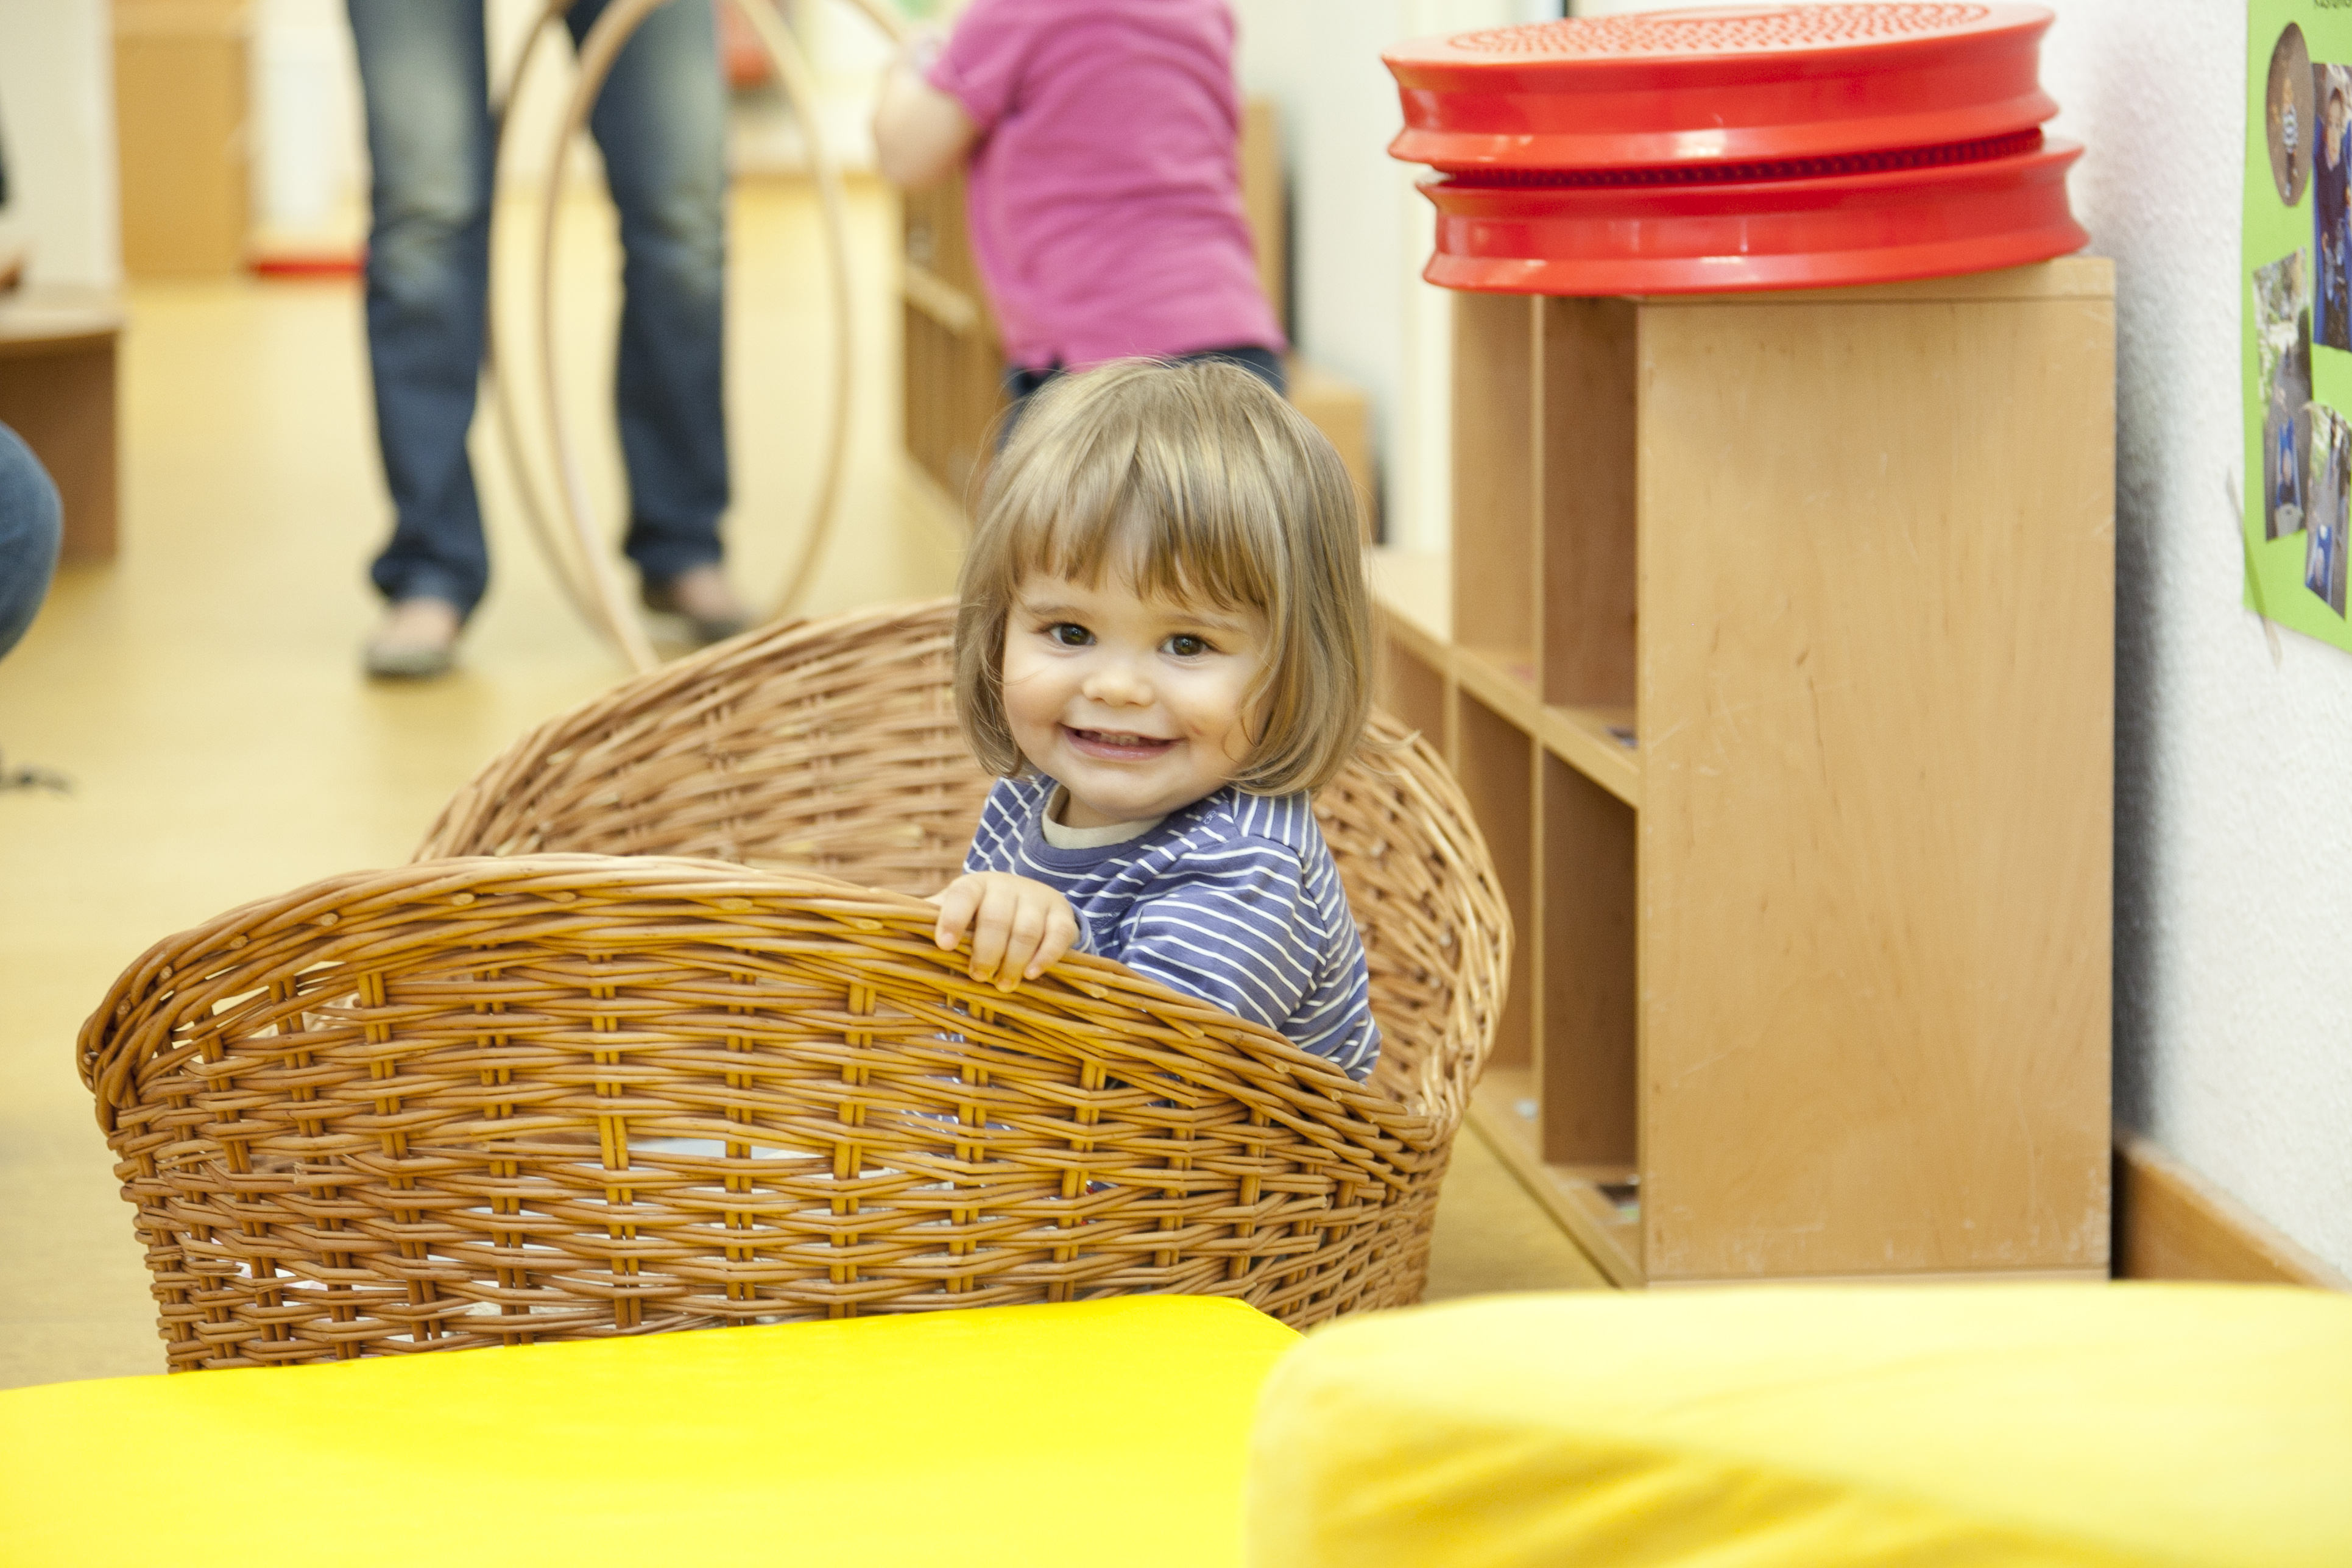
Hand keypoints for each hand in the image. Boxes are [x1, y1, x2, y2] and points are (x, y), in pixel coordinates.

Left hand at [926, 873, 1079, 990]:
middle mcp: (1006, 887)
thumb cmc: (978, 915)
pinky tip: (1032, 974)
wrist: (1027, 899)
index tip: (943, 945)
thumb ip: (925, 921)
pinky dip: (1046, 956)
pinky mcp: (1061, 915)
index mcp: (973, 886)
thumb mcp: (953, 913)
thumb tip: (875, 927)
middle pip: (997, 918)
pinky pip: (1059, 934)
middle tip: (979, 977)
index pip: (962, 897)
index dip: (952, 919)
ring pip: (1027, 929)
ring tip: (1004, 985)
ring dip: (1014, 960)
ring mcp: (1036, 899)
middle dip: (986, 952)